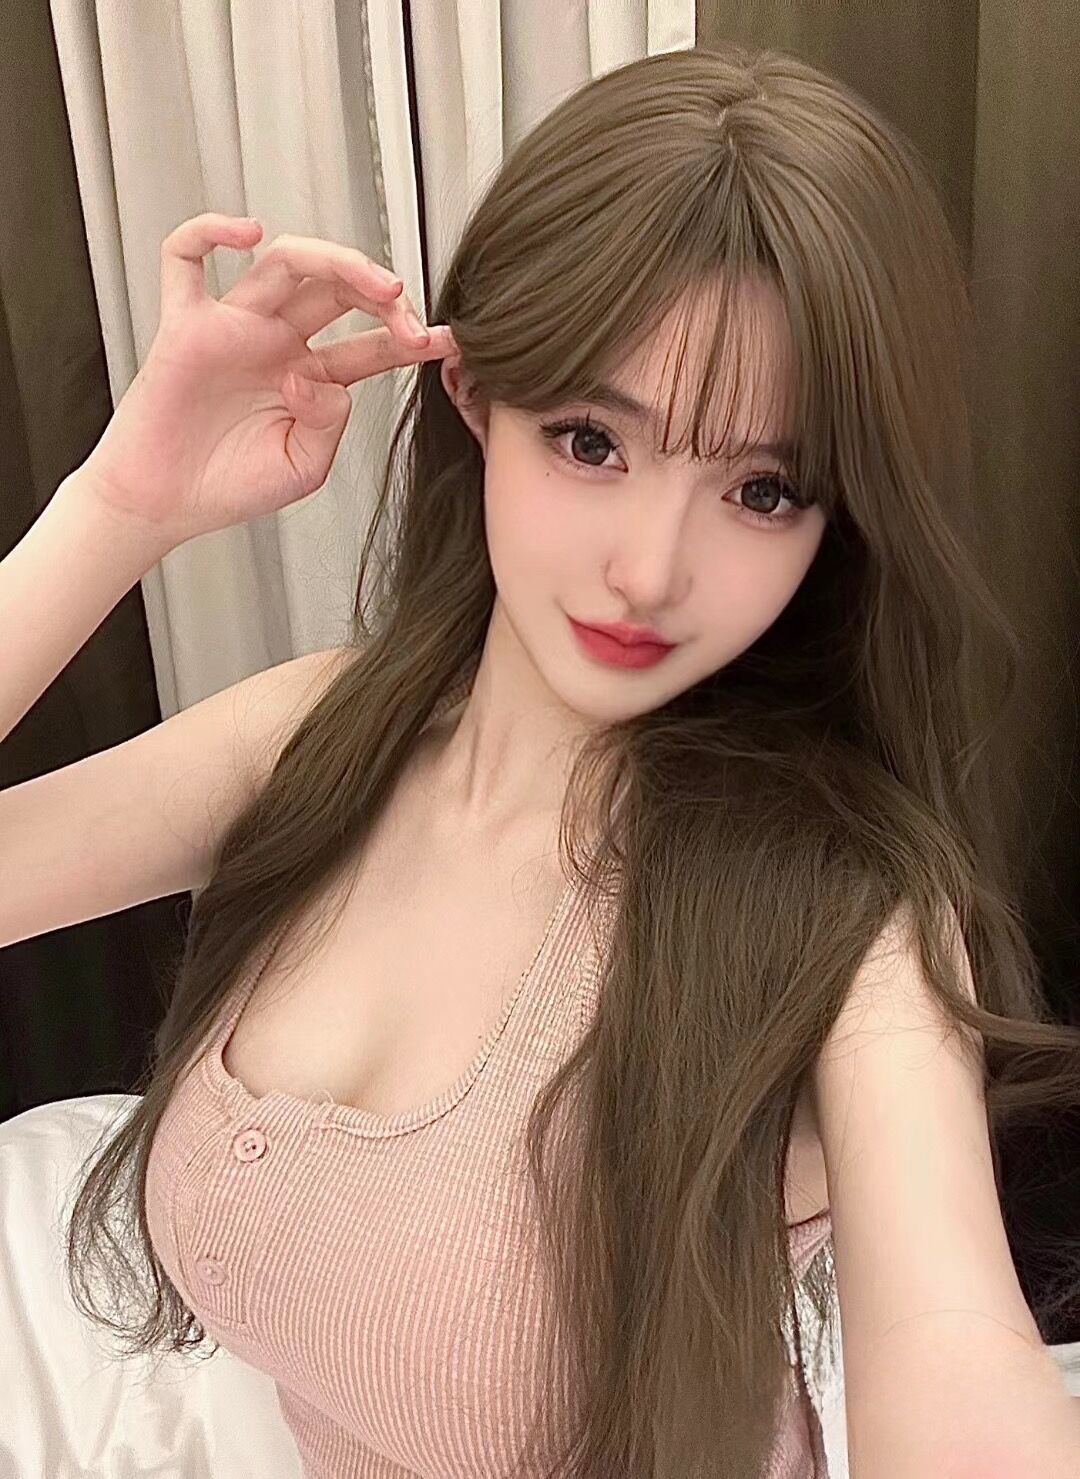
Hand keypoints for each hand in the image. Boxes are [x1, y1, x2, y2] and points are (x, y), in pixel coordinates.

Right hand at [81, 212, 455, 548]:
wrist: (164, 504)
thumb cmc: (230, 487)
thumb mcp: (303, 468)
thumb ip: (329, 423)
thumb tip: (321, 378)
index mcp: (312, 376)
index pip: (369, 343)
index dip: (408, 336)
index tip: (446, 338)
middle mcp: (277, 342)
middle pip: (336, 289)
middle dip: (379, 293)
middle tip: (407, 308)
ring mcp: (233, 327)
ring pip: (284, 264)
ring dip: (333, 260)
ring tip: (372, 281)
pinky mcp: (185, 325)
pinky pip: (186, 259)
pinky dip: (210, 232)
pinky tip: (247, 232)